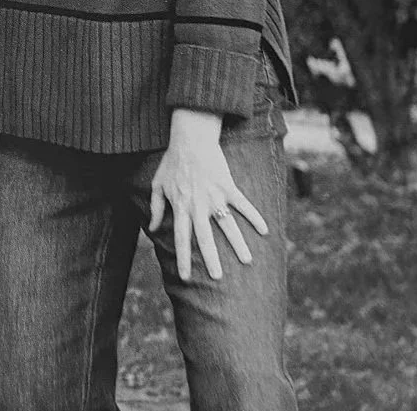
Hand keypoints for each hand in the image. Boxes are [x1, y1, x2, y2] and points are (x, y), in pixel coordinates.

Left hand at [149, 108, 267, 281]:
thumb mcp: (158, 184)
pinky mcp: (227, 186)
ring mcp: (214, 196)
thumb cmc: (172, 161)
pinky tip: (264, 230)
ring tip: (247, 261)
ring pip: (227, 225)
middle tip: (217, 278)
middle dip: (211, 258)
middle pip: (204, 237)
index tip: (185, 278)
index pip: (181, 238)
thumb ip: (155, 207)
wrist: (190, 138)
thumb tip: (151, 227)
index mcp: (181, 206)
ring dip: (237, 244)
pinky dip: (254, 216)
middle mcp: (198, 205)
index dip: (183, 259)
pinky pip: (242, 204)